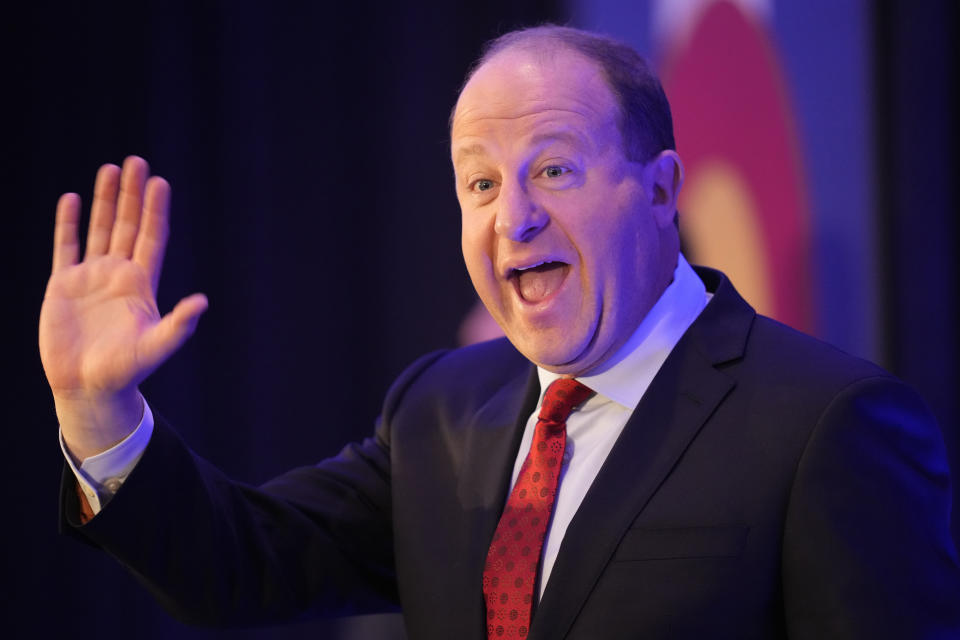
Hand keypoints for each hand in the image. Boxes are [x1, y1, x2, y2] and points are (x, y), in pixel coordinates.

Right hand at [39, 156, 207, 459]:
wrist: (89, 386)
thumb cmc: (127, 370)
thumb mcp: (157, 346)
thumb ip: (178, 324)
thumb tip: (202, 301)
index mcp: (142, 284)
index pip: (151, 238)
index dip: (155, 211)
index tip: (161, 183)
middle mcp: (118, 274)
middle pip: (127, 225)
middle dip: (132, 194)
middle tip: (137, 161)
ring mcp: (91, 277)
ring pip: (99, 229)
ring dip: (104, 200)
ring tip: (110, 169)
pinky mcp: (63, 286)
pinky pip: (66, 247)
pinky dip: (69, 223)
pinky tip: (73, 199)